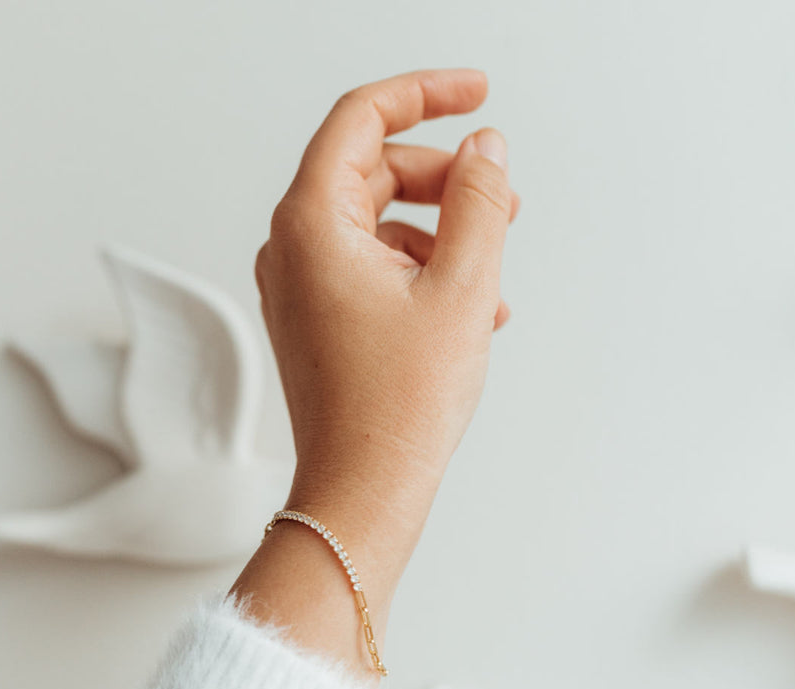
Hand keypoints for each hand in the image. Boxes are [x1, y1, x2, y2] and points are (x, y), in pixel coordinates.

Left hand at [232, 68, 517, 677]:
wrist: (364, 489)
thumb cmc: (399, 406)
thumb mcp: (462, 287)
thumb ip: (478, 201)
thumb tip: (485, 151)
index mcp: (310, 224)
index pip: (362, 119)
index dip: (425, 94)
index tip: (477, 93)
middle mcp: (292, 249)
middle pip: (373, 174)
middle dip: (444, 180)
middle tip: (502, 197)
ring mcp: (301, 288)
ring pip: (378, 226)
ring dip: (442, 236)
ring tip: (494, 278)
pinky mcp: (317, 320)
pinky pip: (372, 270)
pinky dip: (422, 274)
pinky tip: (469, 310)